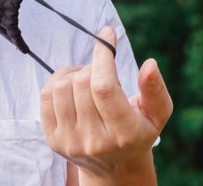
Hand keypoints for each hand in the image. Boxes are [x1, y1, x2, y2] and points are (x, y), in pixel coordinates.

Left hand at [39, 27, 172, 184]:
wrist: (115, 167)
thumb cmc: (138, 131)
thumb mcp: (156, 114)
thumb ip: (154, 90)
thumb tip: (150, 63)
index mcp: (124, 133)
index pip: (104, 87)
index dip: (103, 56)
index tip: (107, 35)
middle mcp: (95, 141)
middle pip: (82, 83)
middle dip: (93, 65)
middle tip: (102, 70)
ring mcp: (71, 142)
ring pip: (62, 86)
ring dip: (75, 72)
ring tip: (88, 78)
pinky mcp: (54, 140)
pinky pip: (46, 96)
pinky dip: (58, 81)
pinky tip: (72, 86)